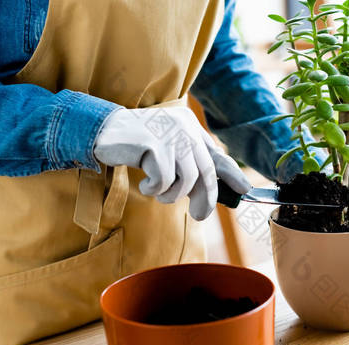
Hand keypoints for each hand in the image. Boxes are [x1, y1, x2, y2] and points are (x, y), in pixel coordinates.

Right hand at [94, 107, 250, 220]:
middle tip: (198, 215)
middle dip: (205, 198)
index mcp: (190, 126)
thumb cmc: (136, 147)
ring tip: (159, 193)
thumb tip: (211, 193)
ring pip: (187, 178)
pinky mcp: (153, 144)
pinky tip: (145, 185)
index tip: (245, 190)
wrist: (103, 132)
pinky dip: (155, 189)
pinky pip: (164, 179)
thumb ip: (188, 165)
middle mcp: (184, 127)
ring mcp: (169, 134)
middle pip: (205, 172)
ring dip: (172, 195)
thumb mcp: (167, 152)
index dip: (232, 174)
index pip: (217, 154)